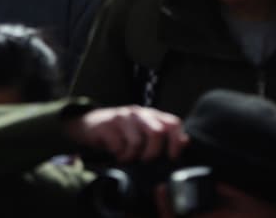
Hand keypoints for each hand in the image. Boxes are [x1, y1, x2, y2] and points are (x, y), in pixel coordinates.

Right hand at [65, 106, 186, 163]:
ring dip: (133, 156)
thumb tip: (186, 141)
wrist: (89, 125)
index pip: (173, 123)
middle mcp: (138, 113)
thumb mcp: (143, 132)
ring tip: (128, 158)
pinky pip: (119, 146)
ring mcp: (122, 117)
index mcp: (151, 115)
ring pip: (138, 141)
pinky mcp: (107, 126)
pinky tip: (117, 156)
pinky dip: (120, 156)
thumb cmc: (121, 132)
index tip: (172, 157)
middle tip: (145, 161)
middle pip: (157, 132)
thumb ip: (164, 135)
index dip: (176, 142)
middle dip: (153, 153)